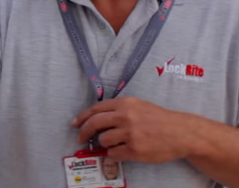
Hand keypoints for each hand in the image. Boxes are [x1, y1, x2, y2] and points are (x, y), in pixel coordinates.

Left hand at [72, 97, 192, 162]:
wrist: (181, 132)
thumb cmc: (158, 118)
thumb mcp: (138, 105)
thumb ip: (117, 109)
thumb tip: (95, 118)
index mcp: (125, 104)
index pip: (96, 109)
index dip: (82, 117)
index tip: (75, 124)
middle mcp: (125, 117)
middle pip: (94, 124)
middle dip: (84, 132)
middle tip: (81, 138)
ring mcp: (130, 134)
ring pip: (103, 140)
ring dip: (104, 144)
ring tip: (114, 143)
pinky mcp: (135, 150)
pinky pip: (114, 154)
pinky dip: (113, 154)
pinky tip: (120, 151)